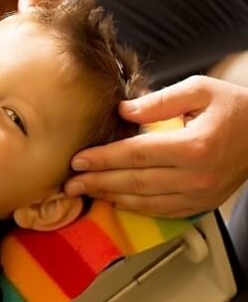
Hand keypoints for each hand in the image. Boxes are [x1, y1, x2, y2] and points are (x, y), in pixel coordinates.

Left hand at [65, 76, 247, 217]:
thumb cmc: (232, 108)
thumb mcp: (198, 90)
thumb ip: (159, 101)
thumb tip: (122, 112)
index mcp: (193, 146)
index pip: (135, 154)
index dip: (103, 158)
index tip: (77, 160)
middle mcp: (194, 176)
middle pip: (133, 181)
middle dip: (97, 182)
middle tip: (70, 183)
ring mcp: (198, 195)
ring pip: (143, 201)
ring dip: (110, 196)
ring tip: (85, 192)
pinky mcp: (200, 203)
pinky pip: (159, 210)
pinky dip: (133, 207)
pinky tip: (114, 200)